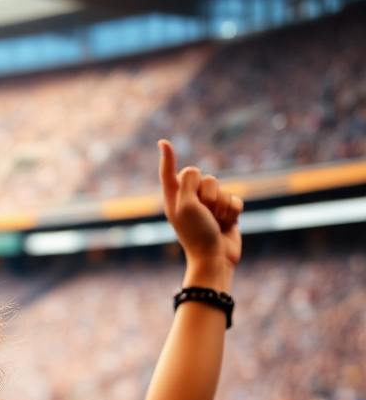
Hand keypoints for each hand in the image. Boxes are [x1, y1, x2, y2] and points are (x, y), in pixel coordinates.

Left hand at [159, 140, 241, 289]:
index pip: (170, 174)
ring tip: (214, 222)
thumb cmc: (196, 233)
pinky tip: (226, 225)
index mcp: (175, 199)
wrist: (214, 257)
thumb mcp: (186, 205)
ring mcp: (209, 206)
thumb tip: (192, 171)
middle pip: (205, 177)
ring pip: (222, 188)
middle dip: (208, 194)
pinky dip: (232, 211)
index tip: (164, 142)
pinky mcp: (226, 212)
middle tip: (203, 214)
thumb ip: (188, 182)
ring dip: (221, 205)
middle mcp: (190, 200)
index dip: (168, 159)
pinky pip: (235, 199)